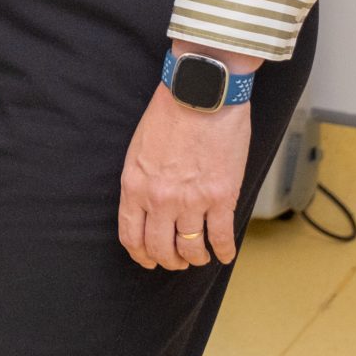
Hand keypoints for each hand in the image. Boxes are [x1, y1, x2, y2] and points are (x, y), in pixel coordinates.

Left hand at [118, 76, 250, 270]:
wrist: (201, 94)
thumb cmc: (171, 112)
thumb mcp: (140, 148)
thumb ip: (142, 180)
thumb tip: (148, 206)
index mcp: (135, 185)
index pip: (131, 236)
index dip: (141, 254)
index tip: (148, 259)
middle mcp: (160, 199)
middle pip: (160, 249)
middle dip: (169, 261)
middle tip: (177, 261)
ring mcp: (191, 200)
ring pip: (190, 249)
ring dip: (195, 258)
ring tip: (199, 256)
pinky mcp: (221, 197)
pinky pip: (221, 237)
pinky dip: (223, 251)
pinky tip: (224, 253)